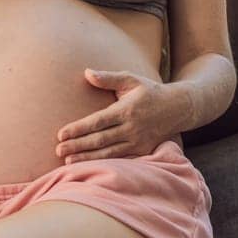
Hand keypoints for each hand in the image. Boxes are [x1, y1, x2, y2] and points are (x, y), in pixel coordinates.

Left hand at [55, 68, 186, 162]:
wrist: (179, 108)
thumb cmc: (150, 91)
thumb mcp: (131, 79)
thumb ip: (108, 78)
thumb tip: (87, 73)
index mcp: (126, 110)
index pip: (97, 122)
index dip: (79, 129)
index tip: (61, 134)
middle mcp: (132, 128)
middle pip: (100, 139)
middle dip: (78, 145)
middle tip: (58, 150)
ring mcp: (138, 141)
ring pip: (109, 152)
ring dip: (87, 157)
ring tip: (68, 160)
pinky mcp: (143, 150)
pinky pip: (120, 158)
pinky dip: (104, 162)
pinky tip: (89, 165)